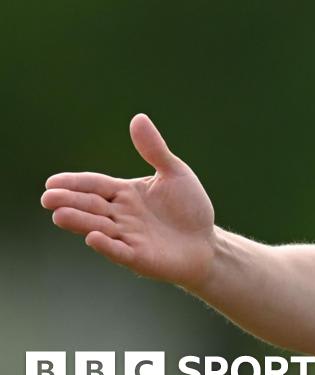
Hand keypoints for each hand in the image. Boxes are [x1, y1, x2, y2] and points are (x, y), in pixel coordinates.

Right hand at [41, 114, 216, 289]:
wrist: (206, 243)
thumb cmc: (189, 207)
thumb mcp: (175, 173)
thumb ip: (154, 150)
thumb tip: (138, 117)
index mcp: (124, 193)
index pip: (94, 185)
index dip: (74, 183)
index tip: (51, 182)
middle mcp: (120, 215)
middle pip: (90, 206)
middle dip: (69, 202)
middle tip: (47, 198)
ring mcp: (127, 236)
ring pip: (99, 227)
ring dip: (80, 222)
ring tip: (59, 215)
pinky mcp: (138, 256)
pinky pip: (119, 251)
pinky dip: (106, 245)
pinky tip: (93, 238)